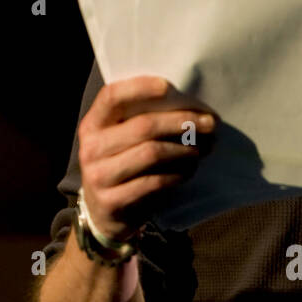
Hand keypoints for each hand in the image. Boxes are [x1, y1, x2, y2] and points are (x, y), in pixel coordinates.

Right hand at [77, 75, 216, 242]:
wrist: (104, 214)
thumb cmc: (121, 166)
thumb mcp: (119, 140)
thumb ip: (139, 120)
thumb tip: (188, 105)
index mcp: (93, 125)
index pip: (112, 97)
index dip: (141, 88)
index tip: (170, 87)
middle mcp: (92, 148)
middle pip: (143, 127)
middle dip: (182, 122)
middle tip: (209, 123)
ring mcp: (99, 176)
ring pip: (152, 154)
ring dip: (184, 150)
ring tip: (202, 148)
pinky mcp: (114, 201)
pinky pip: (155, 182)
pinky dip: (178, 174)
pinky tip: (190, 169)